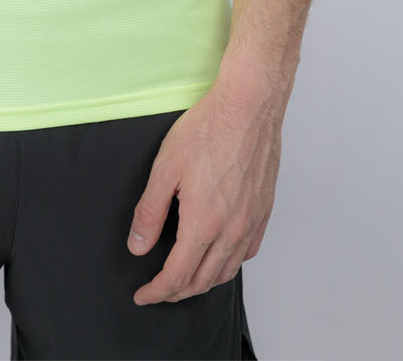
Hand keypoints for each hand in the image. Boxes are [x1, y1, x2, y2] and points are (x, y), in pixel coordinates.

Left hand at [127, 73, 285, 304]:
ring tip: (185, 280)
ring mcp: (251, 222)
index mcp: (204, 224)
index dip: (157, 291)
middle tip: (159, 290)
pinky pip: (247, 252)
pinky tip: (219, 256)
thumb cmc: (208, 129)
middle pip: (203, 280)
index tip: (143, 295)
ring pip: (227, 271)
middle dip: (177, 292)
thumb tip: (138, 246)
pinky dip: (229, 264)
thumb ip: (150, 212)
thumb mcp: (165, 168)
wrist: (248, 107)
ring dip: (203, 282)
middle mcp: (231, 230)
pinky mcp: (263, 210)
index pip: (177, 276)